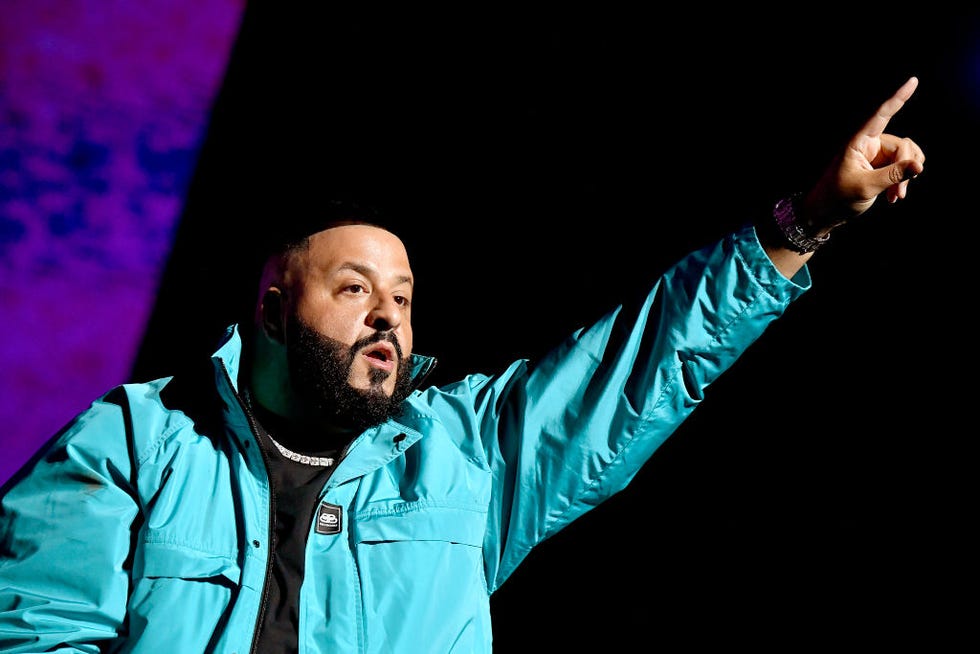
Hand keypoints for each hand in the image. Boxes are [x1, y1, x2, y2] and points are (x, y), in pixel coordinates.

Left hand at [801, 76, 925, 233]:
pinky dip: (903, 179)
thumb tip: (919, 166)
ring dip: (905, 176)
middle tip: (900, 193)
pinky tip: (895, 196)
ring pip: (905, 156)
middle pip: (902, 145)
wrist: (825, 213)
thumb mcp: (865, 187)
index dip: (898, 98)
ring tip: (897, 196)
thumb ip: (892, 176)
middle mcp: (869, 145)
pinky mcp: (880, 167)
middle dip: (906, 168)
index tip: (912, 81)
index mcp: (858, 142)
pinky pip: (902, 166)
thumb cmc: (837, 198)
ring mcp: (876, 156)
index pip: (881, 116)